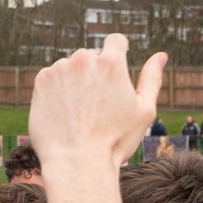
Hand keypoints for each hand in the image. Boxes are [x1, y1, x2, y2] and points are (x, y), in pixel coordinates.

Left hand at [28, 34, 163, 169]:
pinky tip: (65, 112)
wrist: (76, 162)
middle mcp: (83, 59)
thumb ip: (151, 78)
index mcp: (111, 62)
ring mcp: (59, 69)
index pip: (116, 40)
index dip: (119, 53)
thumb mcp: (144, 110)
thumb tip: (161, 55)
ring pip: (70, 67)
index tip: (116, 71)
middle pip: (92, 56)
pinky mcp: (41, 81)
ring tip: (81, 112)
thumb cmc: (115, 140)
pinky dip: (58, 90)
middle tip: (98, 104)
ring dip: (75, 80)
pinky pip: (52, 77)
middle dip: (96, 72)